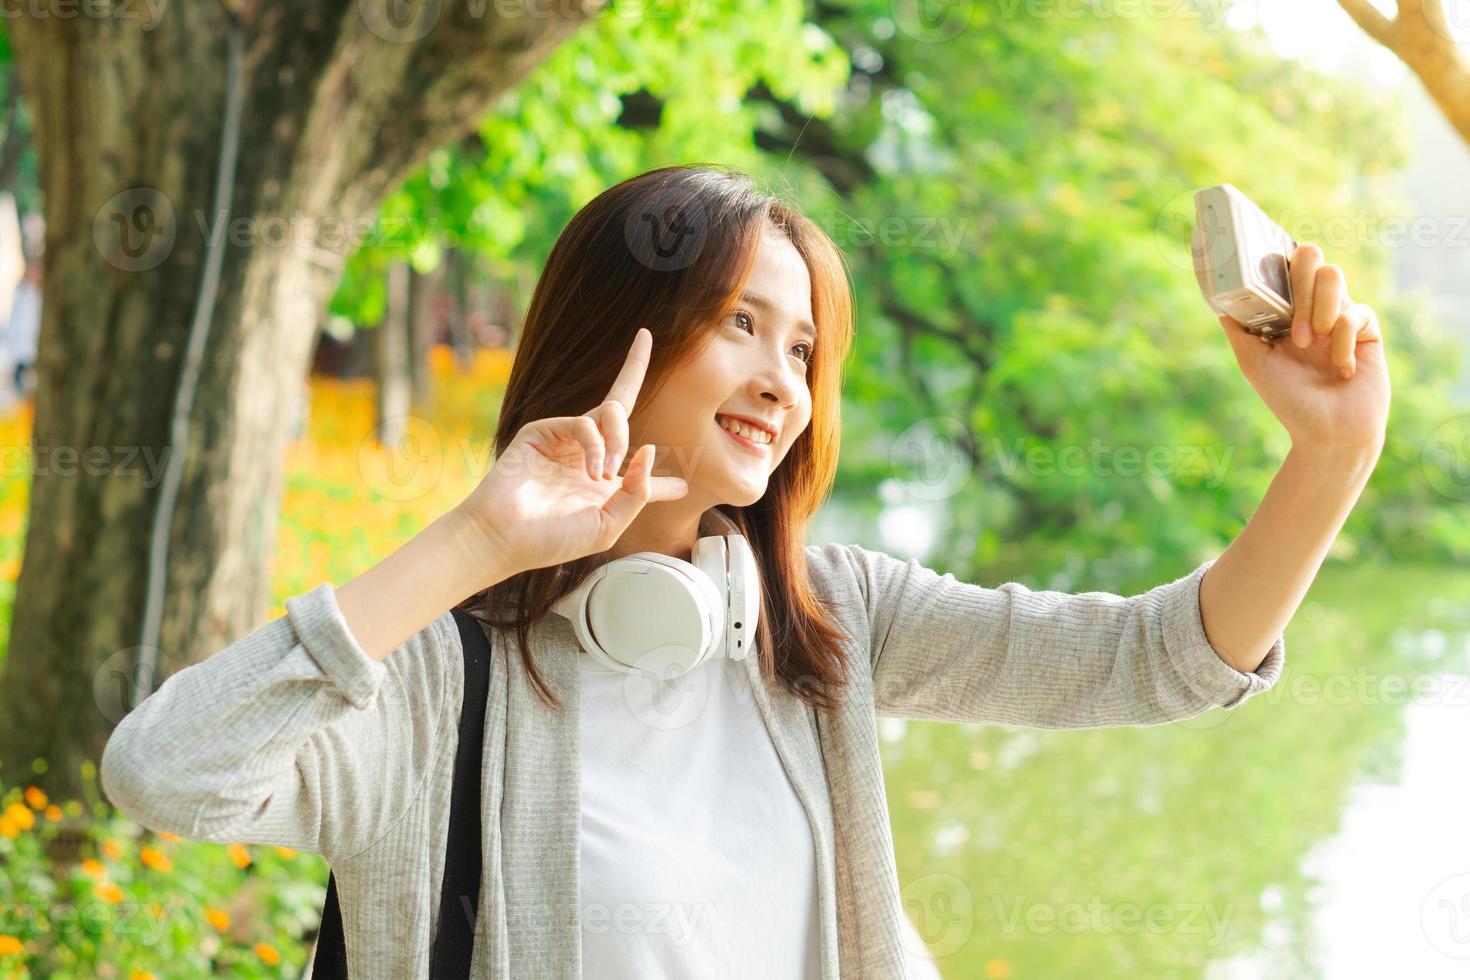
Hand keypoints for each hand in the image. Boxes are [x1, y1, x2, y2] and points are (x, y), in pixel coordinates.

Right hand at [453, 327, 689, 575]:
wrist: (504, 538)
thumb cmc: (552, 539)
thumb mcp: (607, 526)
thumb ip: (637, 493)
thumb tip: (650, 450)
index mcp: (605, 486)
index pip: (640, 471)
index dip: (665, 478)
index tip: (686, 485)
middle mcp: (588, 457)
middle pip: (619, 407)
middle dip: (634, 367)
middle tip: (644, 338)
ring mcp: (566, 441)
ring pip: (610, 411)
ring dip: (618, 438)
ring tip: (606, 471)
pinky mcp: (544, 431)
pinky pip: (584, 423)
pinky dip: (596, 444)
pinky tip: (593, 470)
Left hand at [1217, 242, 1389, 457]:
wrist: (1329, 433)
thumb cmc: (1289, 401)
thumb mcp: (1254, 364)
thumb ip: (1240, 330)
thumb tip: (1220, 301)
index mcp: (1282, 310)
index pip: (1280, 267)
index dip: (1273, 256)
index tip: (1263, 259)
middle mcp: (1310, 305)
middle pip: (1309, 257)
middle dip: (1299, 285)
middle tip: (1295, 331)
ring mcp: (1339, 313)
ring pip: (1333, 274)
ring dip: (1318, 307)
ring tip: (1310, 344)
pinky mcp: (1366, 327)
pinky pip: (1355, 312)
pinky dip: (1341, 340)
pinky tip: (1341, 368)